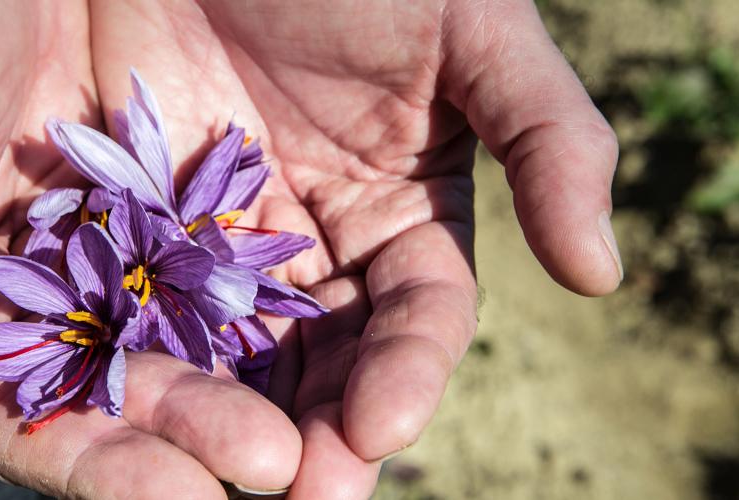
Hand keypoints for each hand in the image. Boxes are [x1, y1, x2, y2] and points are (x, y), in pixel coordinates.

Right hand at [0, 1, 300, 497]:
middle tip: (280, 468)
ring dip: (270, 390)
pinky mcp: (199, 192)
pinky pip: (253, 253)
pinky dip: (293, 298)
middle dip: (207, 433)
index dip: (108, 466)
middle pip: (142, 390)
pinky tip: (348, 338)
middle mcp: (66, 296)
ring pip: (209, 337)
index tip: (184, 494)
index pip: (41, 418)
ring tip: (334, 435)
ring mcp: (138, 246)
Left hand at [90, 0, 621, 496]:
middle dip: (320, 426)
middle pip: (328, 356)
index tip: (376, 425)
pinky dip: (149, 351)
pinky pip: (146, 299)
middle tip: (302, 494)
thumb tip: (601, 276)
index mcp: (405, 209)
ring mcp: (228, 234)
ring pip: (238, 348)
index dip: (403, 373)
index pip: (417, 316)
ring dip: (236, 417)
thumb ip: (549, 137)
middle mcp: (320, 237)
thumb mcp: (474, 29)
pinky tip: (137, 403)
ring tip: (222, 480)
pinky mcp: (145, 217)